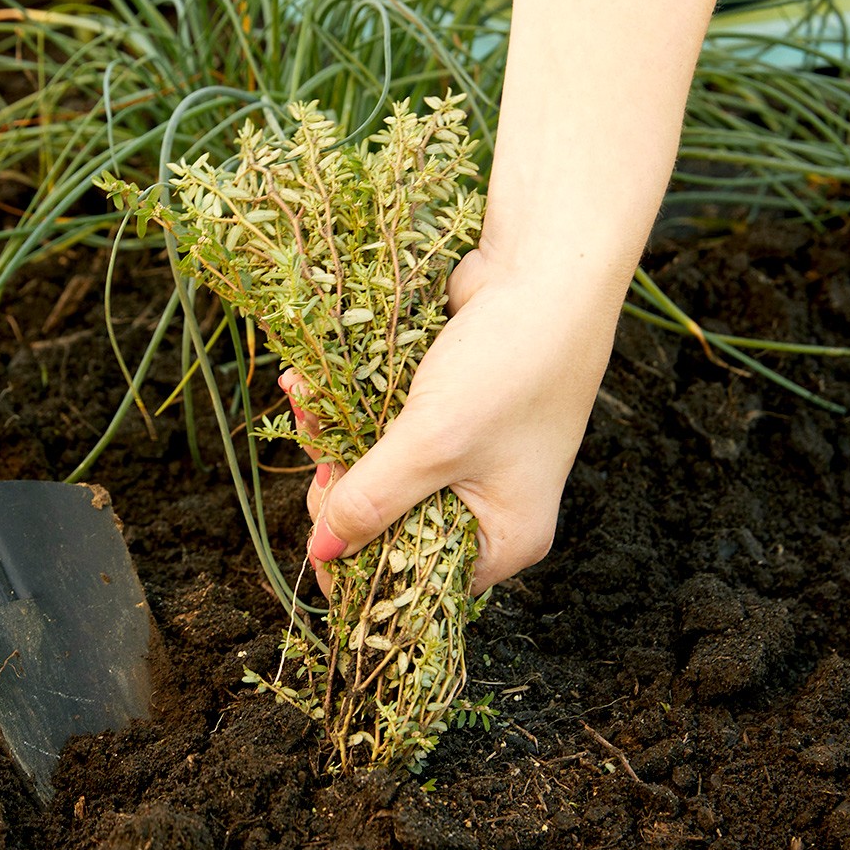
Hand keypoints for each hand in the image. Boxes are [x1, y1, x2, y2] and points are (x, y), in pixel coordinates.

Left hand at [287, 240, 623, 593]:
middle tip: (321, 460)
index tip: (317, 537)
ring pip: (376, 472)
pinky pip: (380, 426)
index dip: (360, 567)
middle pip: (389, 527)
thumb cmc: (511, 364)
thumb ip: (372, 500)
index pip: (417, 582)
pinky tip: (309, 386)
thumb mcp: (433, 444)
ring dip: (333, 441)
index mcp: (502, 538)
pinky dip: (344, 408)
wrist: (544, 267)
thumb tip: (322, 552)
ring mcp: (464, 456)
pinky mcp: (442, 410)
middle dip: (341, 494)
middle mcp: (484, 505)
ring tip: (305, 407)